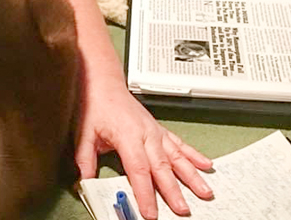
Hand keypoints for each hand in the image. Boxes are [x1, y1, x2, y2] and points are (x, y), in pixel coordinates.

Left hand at [74, 80, 214, 218]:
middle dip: (173, 191)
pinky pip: (179, 144)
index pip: (138, 170)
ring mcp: (155, 131)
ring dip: (192, 176)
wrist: (103, 83)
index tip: (150, 212)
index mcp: (127, 136)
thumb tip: (85, 181)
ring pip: (177, 157)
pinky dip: (194, 155)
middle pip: (162, 167)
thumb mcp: (84, 133)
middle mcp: (145, 134)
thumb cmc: (94, 105)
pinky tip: (206, 165)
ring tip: (205, 192)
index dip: (145, 193)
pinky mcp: (159, 129)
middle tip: (182, 210)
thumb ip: (85, 159)